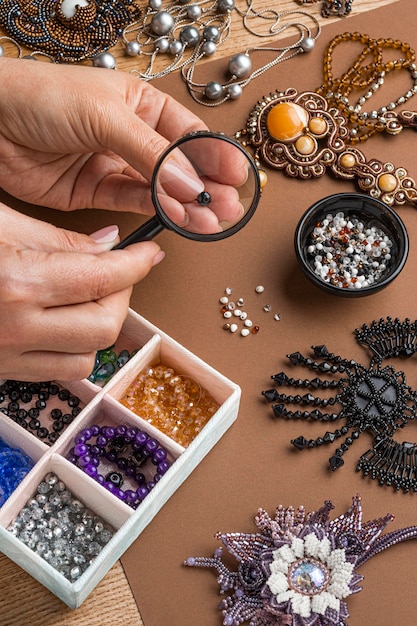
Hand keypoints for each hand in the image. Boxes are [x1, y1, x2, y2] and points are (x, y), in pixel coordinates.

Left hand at [0, 58, 210, 215]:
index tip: (238, 177)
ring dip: (186, 206)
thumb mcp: (104, 115)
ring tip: (211, 223)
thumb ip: (150, 153)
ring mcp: (115, 165)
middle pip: (180, 167)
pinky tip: (177, 218)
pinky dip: (156, 212)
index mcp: (141, 105)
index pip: (188, 134)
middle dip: (207, 188)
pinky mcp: (96, 192)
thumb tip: (189, 182)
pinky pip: (133, 203)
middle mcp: (132, 137)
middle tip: (229, 210)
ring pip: (160, 190)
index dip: (214, 157)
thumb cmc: (41, 97)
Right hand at [0, 204, 163, 380]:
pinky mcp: (4, 371)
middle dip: (121, 298)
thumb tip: (109, 245)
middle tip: (115, 275)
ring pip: (88, 357)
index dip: (136, 264)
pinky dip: (75, 348)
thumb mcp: (0, 225)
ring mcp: (8, 357)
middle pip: (105, 327)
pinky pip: (60, 372)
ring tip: (84, 298)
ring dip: (99, 327)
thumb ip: (58, 239)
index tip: (148, 254)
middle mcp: (16, 328)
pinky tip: (63, 323)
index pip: (101, 279)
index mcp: (17, 284)